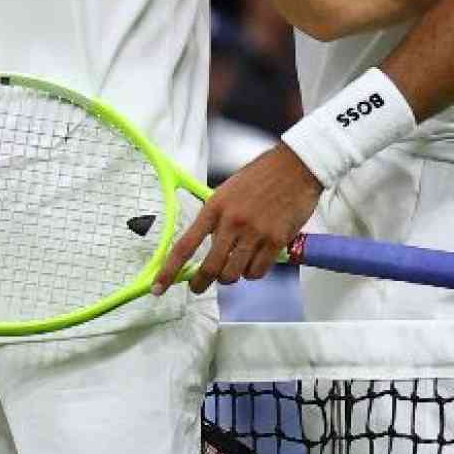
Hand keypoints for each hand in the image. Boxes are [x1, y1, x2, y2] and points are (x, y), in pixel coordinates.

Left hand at [155, 144, 321, 295]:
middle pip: (210, 267)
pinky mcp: (276, 241)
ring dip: (230, 277)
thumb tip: (205, 245)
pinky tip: (254, 262)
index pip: (186, 245)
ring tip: (233, 268)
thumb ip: (216, 217)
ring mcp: (255, 232)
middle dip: (200, 283)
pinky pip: (257, 272)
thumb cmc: (262, 176)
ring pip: (233, 274)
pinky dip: (252, 273)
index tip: (158, 286)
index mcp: (215, 207)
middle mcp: (232, 222)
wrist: (295, 167)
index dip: (169, 270)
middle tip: (198, 286)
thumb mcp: (228, 190)